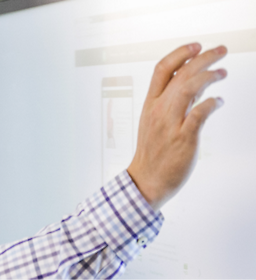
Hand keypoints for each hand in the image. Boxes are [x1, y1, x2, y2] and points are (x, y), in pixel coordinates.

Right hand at [127, 43, 226, 210]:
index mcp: (150, 104)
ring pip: (189, 88)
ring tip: (223, 72)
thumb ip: (173, 102)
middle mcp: (159, 110)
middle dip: (203, 57)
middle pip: (181, 74)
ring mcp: (171, 123)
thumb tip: (196, 84)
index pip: (162, 69)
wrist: (147, 179)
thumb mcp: (155, 122)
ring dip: (209, 76)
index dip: (180, 54)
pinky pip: (199, 114)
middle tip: (221, 50)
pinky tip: (219, 101)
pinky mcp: (184, 138)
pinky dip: (212, 103)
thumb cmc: (153, 152)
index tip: (197, 46)